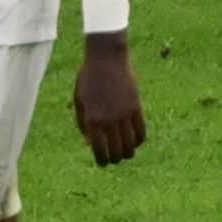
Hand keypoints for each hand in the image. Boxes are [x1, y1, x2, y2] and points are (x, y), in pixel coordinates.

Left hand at [73, 35, 146, 165]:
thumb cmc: (89, 79)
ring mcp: (124, 115)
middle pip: (116, 152)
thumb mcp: (79, 101)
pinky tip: (135, 140)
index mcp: (92, 120)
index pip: (99, 151)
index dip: (102, 160)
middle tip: (114, 158)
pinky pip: (141, 132)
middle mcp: (109, 121)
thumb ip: (83, 124)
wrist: (107, 59)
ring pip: (130, 145)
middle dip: (114, 159)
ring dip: (128, 152)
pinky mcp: (137, 108)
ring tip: (125, 151)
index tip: (103, 162)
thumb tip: (90, 144)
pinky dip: (138, 140)